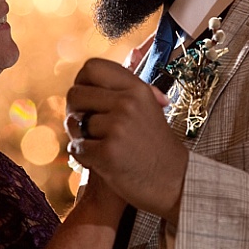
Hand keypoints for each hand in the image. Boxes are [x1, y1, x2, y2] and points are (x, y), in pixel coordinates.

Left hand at [64, 58, 188, 224]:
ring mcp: (118, 127)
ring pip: (74, 123)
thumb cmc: (154, 145)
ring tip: (99, 146)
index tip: (88, 99)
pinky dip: (83, 157)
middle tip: (86, 127)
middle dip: (74, 112)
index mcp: (137, 89)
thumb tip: (100, 66)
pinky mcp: (108, 152)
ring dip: (80, 137)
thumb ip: (125, 89)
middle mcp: (128, 103)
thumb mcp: (147, 108)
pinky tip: (100, 161)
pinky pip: (76, 148)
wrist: (174, 182)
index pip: (91, 68)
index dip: (82, 82)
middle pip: (75, 94)